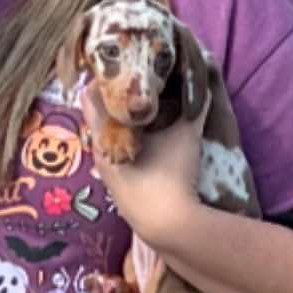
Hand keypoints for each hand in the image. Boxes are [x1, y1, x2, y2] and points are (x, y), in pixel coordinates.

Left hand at [81, 84, 209, 250]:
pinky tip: (147, 138)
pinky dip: (126, 142)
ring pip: (107, 138)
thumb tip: (202, 77)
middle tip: (136, 81)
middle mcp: (99, 154)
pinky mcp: (118, 189)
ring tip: (143, 106)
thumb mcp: (186, 134)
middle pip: (98, 117)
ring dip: (121, 122)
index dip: (105, 77)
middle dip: (115, 99)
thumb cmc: (171, 175)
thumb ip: (192, 105)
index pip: (90, 96)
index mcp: (103, 136)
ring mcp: (107, 174)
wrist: (169, 227)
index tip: (122, 65)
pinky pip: (116, 155)